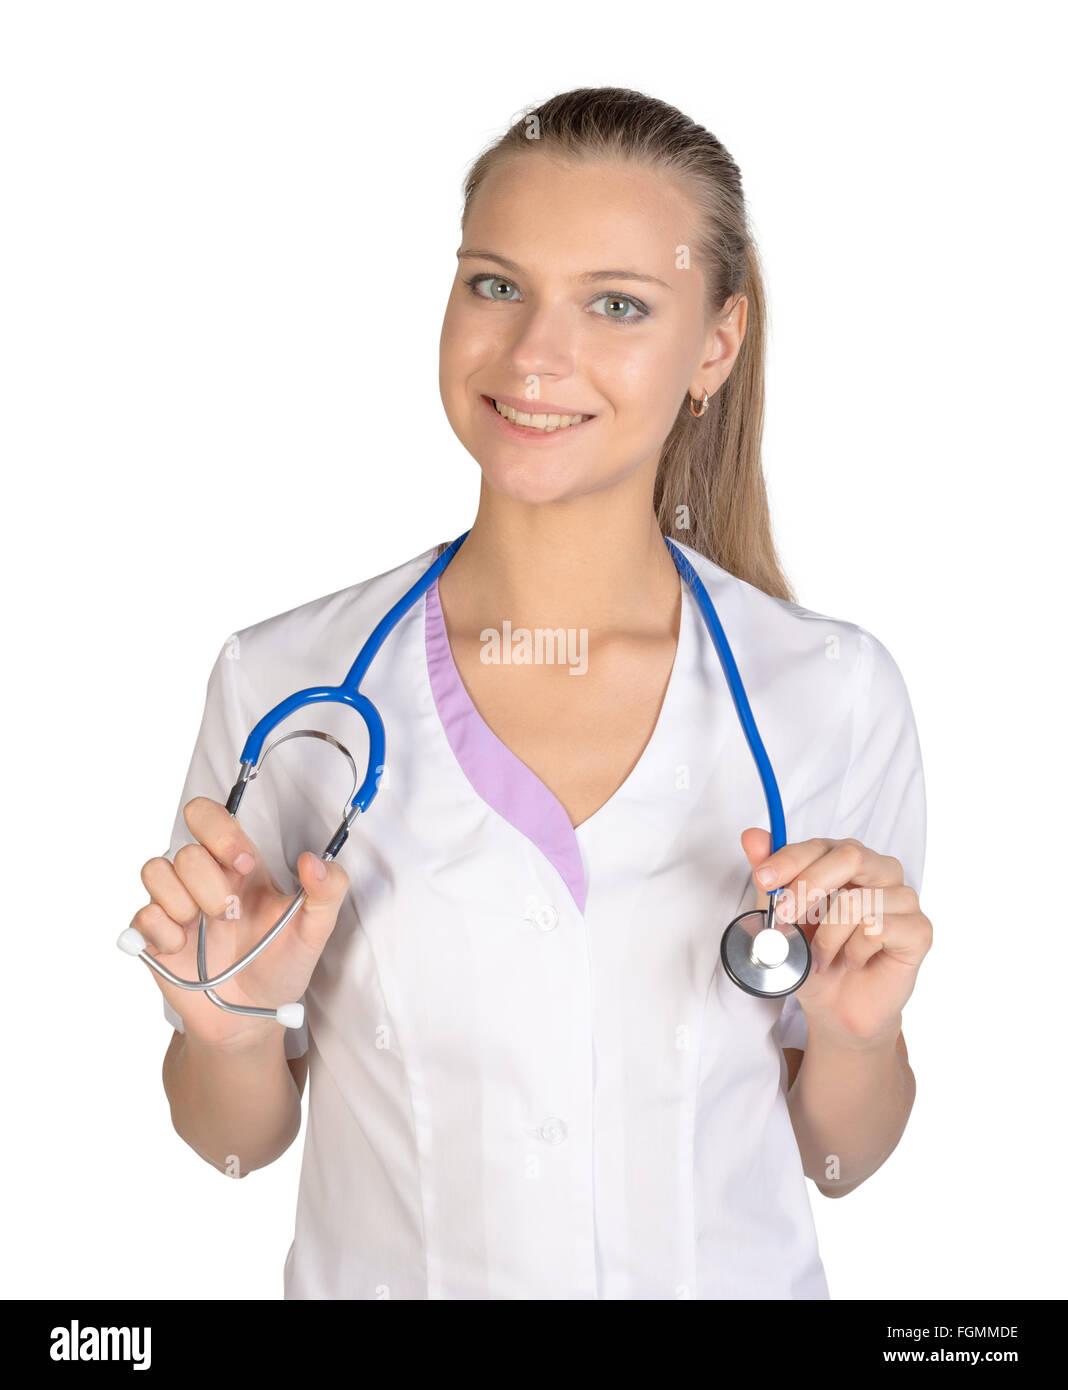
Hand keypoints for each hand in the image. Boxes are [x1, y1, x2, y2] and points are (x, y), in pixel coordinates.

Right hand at [127, 796, 349, 1049]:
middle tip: (228, 913)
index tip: (245, 865)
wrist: (251, 1018)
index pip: (209, 816)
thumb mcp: (315, 931)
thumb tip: (313, 860)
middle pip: (186, 850)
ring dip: (182, 903)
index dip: (221, 833)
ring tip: (204, 930)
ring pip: (155, 871)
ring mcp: (175, 905)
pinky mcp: (153, 936)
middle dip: (209, 883)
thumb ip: (328, 891)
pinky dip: (162, 932)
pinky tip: (183, 948)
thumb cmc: (281, 965)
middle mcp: (202, 879)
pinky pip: (142, 915)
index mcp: (238, 866)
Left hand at [740, 828, 932, 1045]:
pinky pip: (878, 929)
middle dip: (808, 886)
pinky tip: (853, 962)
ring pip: (858, 901)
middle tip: (783, 917)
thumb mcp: (781, 917)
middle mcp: (879, 872)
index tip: (763, 878)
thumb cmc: (812, 957)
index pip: (821, 845)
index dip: (789, 859)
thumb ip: (770, 876)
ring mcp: (904, 899)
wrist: (836, 1008)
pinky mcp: (919, 929)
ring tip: (820, 958)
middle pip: (850, 855)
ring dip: (827, 937)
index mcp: (846, 861)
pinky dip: (854, 952)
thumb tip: (751, 836)